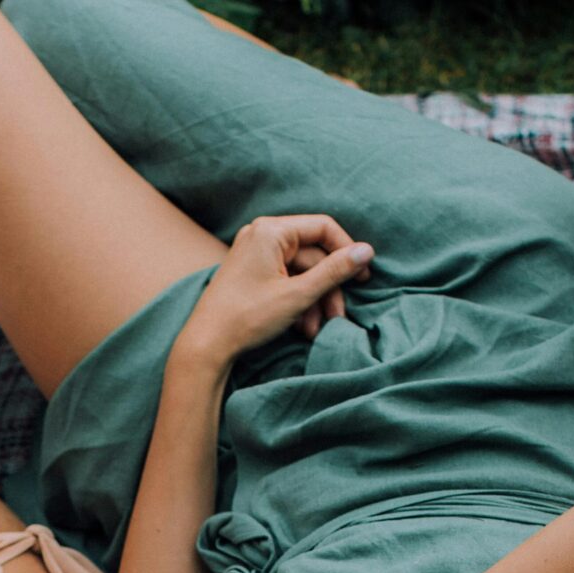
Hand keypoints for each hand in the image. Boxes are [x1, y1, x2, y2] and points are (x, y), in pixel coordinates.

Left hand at [175, 215, 373, 370]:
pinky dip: (298, 302)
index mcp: (271, 230)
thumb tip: (367, 251)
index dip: (346, 251)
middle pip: (313, 255)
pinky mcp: (252, 273)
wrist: (206, 344)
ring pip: (301, 272)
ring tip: (316, 329)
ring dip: (314, 301)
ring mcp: (255, 254)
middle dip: (327, 289)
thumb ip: (335, 271)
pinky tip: (302, 328)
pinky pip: (286, 281)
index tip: (363, 277)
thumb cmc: (248, 317)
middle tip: (338, 317)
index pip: (323, 228)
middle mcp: (262, 235)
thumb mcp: (298, 295)